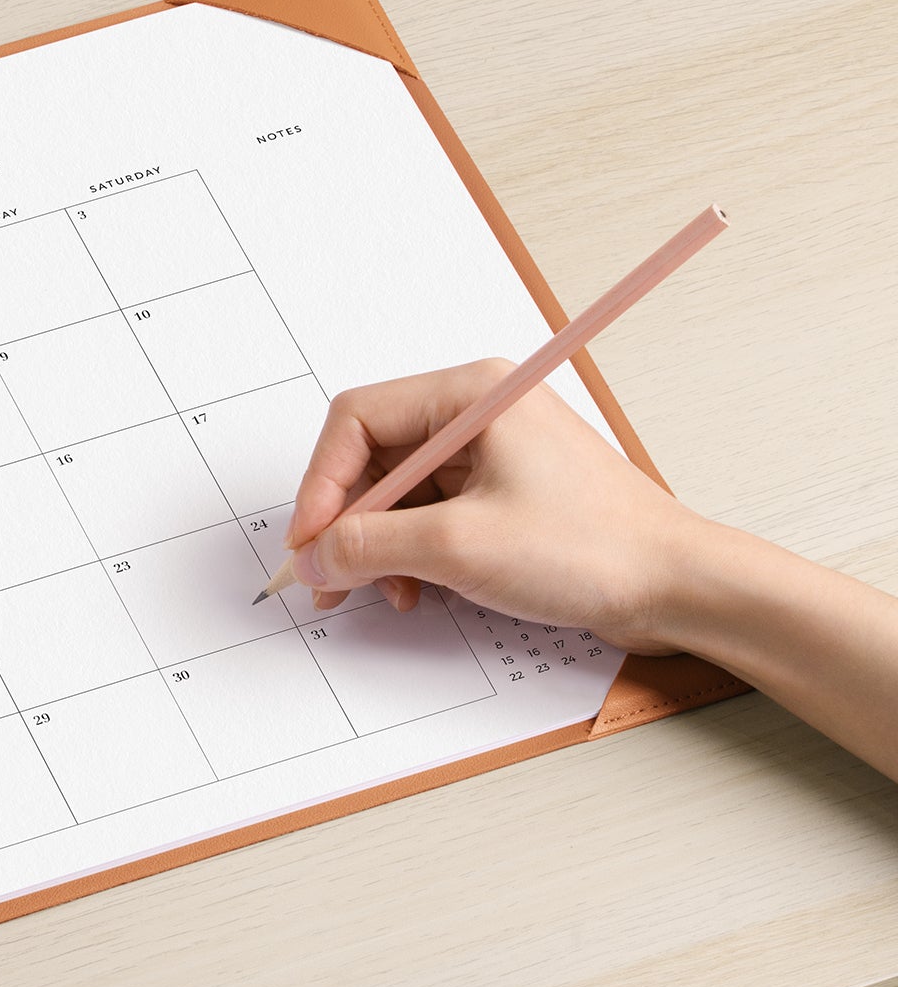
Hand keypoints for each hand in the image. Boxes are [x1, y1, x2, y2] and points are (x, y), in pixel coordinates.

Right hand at [286, 360, 713, 651]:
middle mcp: (477, 413)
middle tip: (328, 577)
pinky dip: (411, 554)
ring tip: (381, 591)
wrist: (677, 588)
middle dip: (347, 522)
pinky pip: (429, 515)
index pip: (356, 421)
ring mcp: (491, 454)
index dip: (321, 483)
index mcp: (470, 395)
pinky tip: (417, 589)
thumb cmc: (594, 549)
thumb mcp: (459, 547)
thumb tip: (314, 556)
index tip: (309, 541)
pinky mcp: (502, 494)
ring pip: (397, 493)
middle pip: (372, 458)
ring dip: (378, 546)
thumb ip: (370, 547)